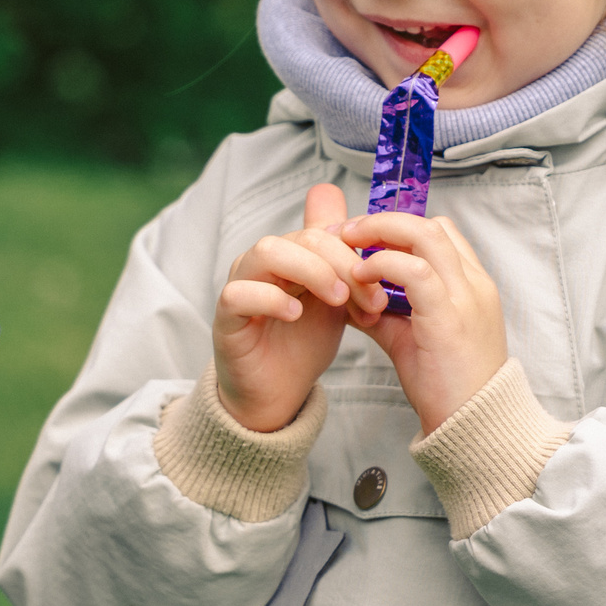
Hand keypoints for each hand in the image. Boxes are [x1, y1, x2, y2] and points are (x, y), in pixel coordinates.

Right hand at [213, 183, 381, 431]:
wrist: (280, 390)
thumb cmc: (303, 341)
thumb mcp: (335, 297)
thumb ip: (342, 260)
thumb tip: (358, 215)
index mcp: (290, 254)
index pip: (324, 232)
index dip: (356, 256)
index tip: (380, 291)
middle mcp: (262, 263)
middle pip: (301, 238)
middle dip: (342, 265)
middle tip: (368, 300)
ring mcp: (240, 285)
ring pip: (267, 253)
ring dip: (310, 271)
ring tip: (337, 299)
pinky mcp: (225, 317)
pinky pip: (238, 294)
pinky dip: (270, 299)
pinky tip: (294, 314)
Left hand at [339, 213, 507, 434]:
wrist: (473, 424)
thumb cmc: (443, 383)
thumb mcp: (408, 335)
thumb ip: (381, 309)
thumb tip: (345, 290)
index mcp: (470, 285)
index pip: (438, 231)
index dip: (395, 226)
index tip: (358, 236)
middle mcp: (473, 284)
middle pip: (430, 224)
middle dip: (381, 220)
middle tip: (344, 231)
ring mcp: (466, 298)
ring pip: (426, 235)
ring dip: (379, 232)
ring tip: (346, 244)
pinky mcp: (450, 318)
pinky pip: (416, 272)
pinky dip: (383, 264)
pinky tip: (359, 275)